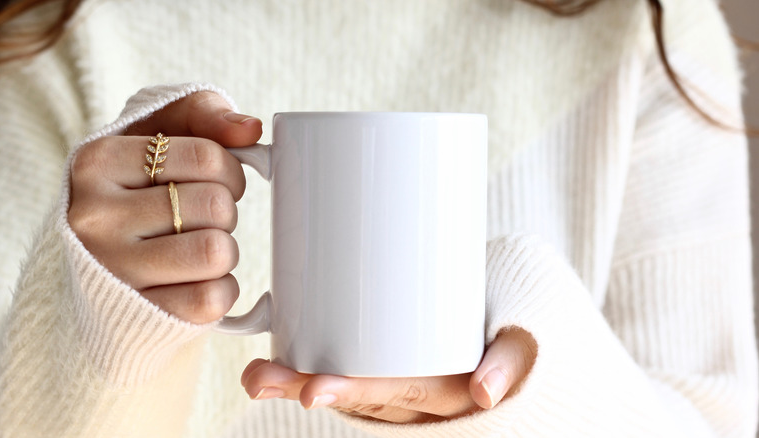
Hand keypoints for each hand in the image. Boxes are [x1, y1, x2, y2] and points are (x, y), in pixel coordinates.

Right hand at [68, 91, 261, 323]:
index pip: (207, 156)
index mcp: (98, 161)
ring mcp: (111, 270)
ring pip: (216, 251)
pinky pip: (211, 298)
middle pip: (215, 205)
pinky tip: (195, 281)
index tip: (216, 181)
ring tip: (198, 247)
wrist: (99, 268)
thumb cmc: (141, 189)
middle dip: (225, 212)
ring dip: (224, 250)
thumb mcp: (159, 134)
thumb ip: (204, 113)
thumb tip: (250, 129)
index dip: (230, 170)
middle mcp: (94, 216)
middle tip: (202, 219)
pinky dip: (220, 289)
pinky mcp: (135, 316)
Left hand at [241, 328, 536, 422]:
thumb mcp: (519, 344)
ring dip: (296, 382)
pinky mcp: (387, 370)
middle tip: (259, 378)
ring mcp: (399, 386)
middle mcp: (414, 395)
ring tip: (255, 374)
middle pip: (354, 395)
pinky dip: (311, 371)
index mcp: (444, 388)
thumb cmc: (509, 334)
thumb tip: (484, 394)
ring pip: (344, 389)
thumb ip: (509, 363)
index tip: (311, 391)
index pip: (392, 392)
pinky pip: (350, 376)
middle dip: (304, 387)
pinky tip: (276, 359)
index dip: (351, 392)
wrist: (512, 337)